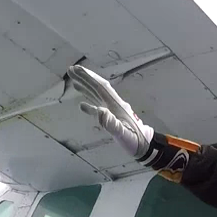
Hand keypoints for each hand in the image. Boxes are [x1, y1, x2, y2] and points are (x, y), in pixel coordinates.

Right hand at [68, 64, 198, 177]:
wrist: (146, 146)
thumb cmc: (136, 141)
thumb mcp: (123, 134)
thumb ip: (111, 123)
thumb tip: (98, 110)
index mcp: (116, 106)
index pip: (101, 88)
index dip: (89, 78)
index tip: (77, 70)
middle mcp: (114, 104)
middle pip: (98, 87)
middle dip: (85, 78)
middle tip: (70, 70)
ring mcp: (114, 110)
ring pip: (98, 94)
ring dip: (86, 87)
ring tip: (73, 80)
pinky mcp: (113, 116)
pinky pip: (99, 105)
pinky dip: (90, 102)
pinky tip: (82, 104)